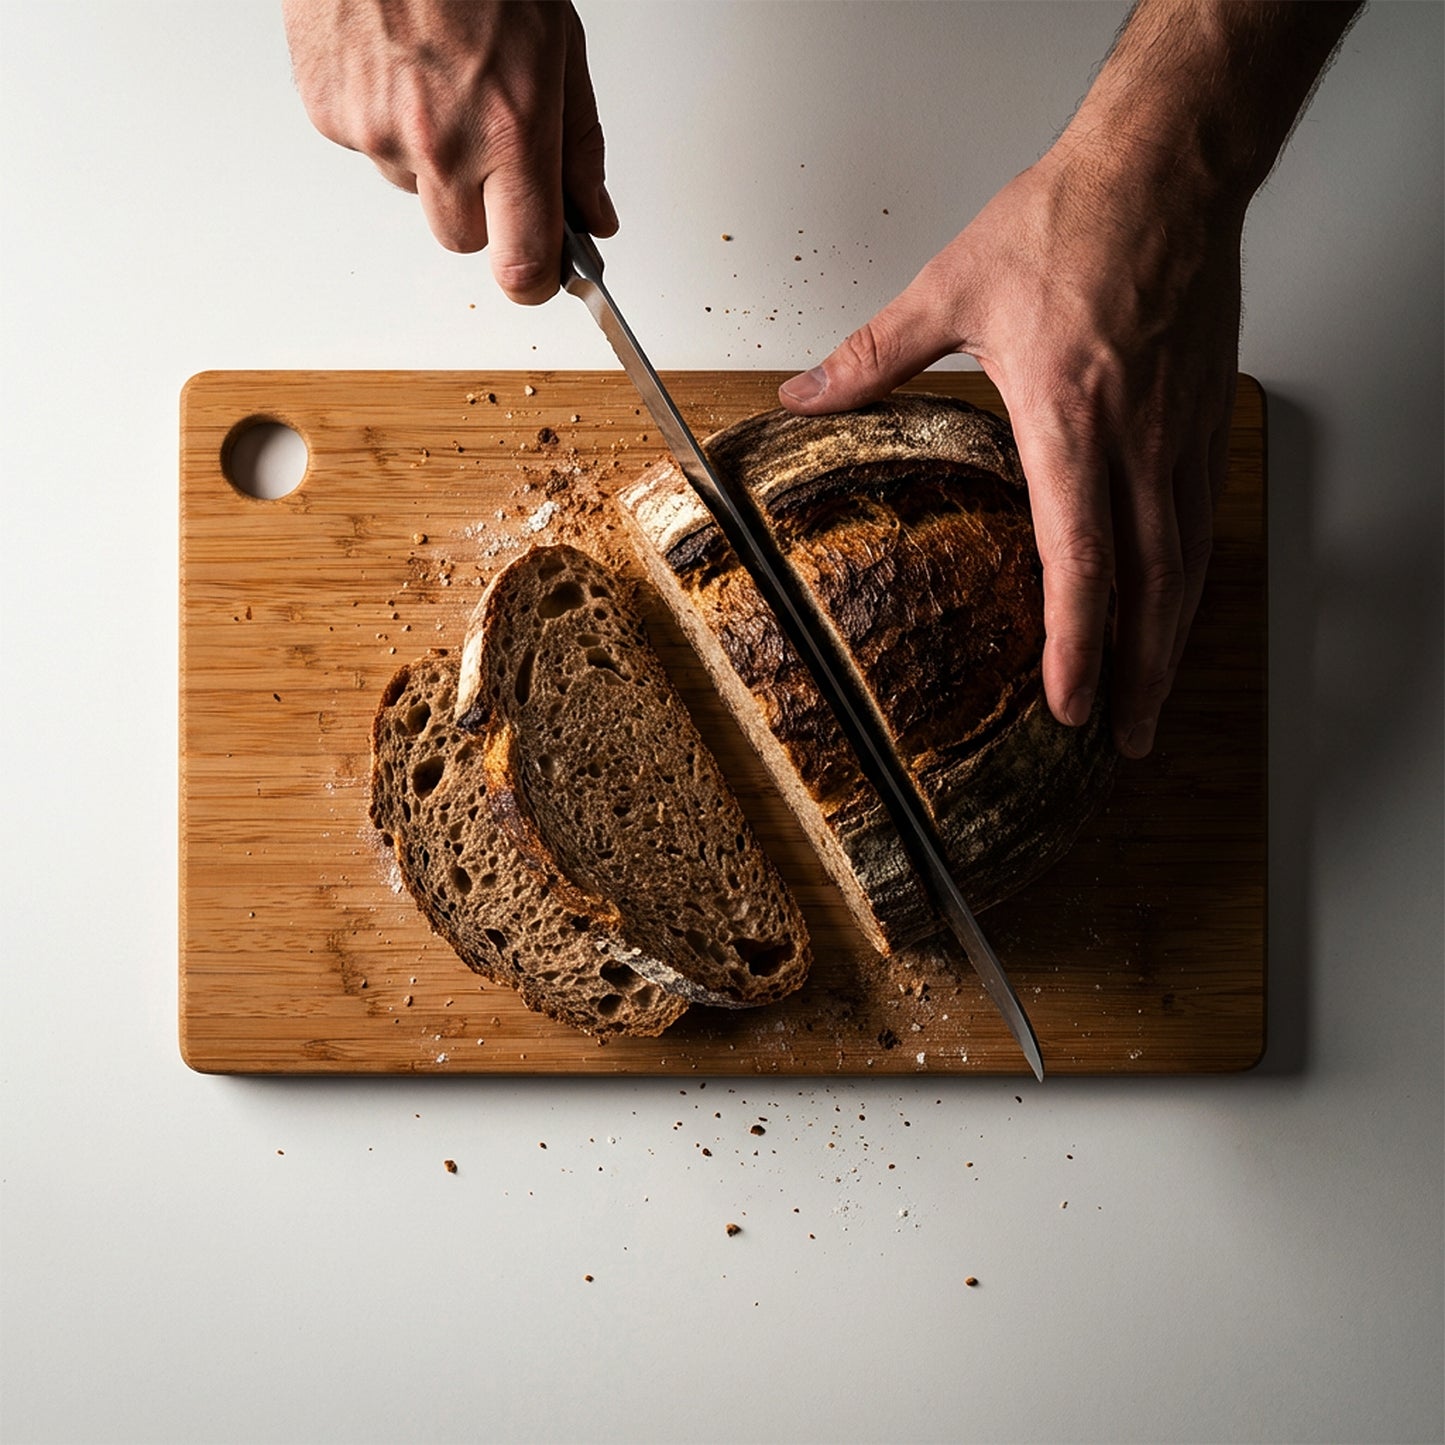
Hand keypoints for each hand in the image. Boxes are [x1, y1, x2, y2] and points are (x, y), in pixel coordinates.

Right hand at [282, 0, 615, 302]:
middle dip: (483, 209)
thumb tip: (594, 215)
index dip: (535, 279)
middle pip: (465, 240)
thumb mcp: (557, 45)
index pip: (523, 264)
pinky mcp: (331, 116)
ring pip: (415, 193)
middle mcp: (441, 143)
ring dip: (431, 160)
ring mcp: (378, 133)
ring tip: (438, 80)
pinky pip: (370, 151)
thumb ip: (578, 145)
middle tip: (490, 140)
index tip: (544, 272)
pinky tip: (398, 67)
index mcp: (510, 130)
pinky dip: (386, 122)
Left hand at [778, 0, 1360, 758]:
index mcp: (1071, 421)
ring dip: (1169, 642)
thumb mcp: (952, 288)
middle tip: (1119, 738)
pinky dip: (1188, 580)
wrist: (1165, 166)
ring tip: (1149, 700)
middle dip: (1136, 675)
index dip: (1079, 643)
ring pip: (1186, 562)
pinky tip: (1172, 610)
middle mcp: (1136, 442)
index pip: (1081, 559)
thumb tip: (803, 392)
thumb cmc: (1070, 220)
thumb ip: (873, 356)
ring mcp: (1180, 434)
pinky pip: (1201, 519)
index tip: (1070, 703)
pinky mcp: (1203, 418)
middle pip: (1150, 586)